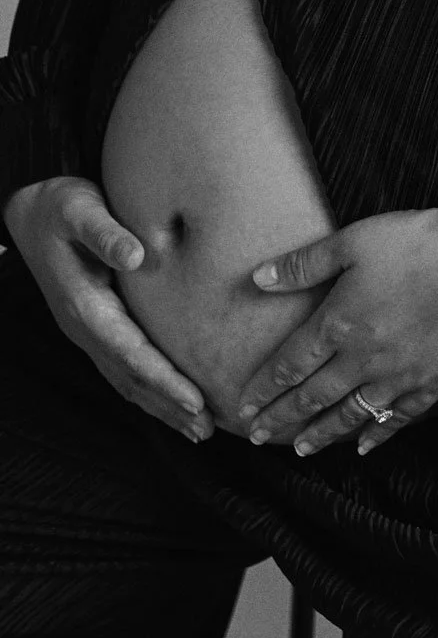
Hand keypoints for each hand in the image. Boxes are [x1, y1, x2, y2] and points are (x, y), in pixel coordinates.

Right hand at [3, 176, 211, 440]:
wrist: (31, 212)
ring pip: (127, 380)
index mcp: (85, 306)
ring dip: (161, 407)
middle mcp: (85, 328)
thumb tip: (136, 256)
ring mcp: (87, 332)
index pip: (131, 354)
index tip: (196, 401)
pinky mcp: (95, 328)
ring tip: (197, 429)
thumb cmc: (61, 206)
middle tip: (207, 430)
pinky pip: (124, 369)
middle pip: (131, 378)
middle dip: (169, 405)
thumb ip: (105, 232)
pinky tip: (171, 401)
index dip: (164, 380)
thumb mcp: (80, 208)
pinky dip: (149, 391)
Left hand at [235, 207, 437, 456]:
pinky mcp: (434, 381)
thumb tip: (257, 278)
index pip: (290, 365)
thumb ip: (304, 264)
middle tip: (256, 438)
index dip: (264, 389)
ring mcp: (399, 375)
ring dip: (321, 435)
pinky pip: (399, 417)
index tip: (241, 408)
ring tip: (299, 451)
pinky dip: (378, 434)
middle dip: (281, 419)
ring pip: (351, 415)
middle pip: (313, 397)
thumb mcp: (354, 240)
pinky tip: (364, 447)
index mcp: (340, 323)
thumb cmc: (419, 243)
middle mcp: (363, 359)